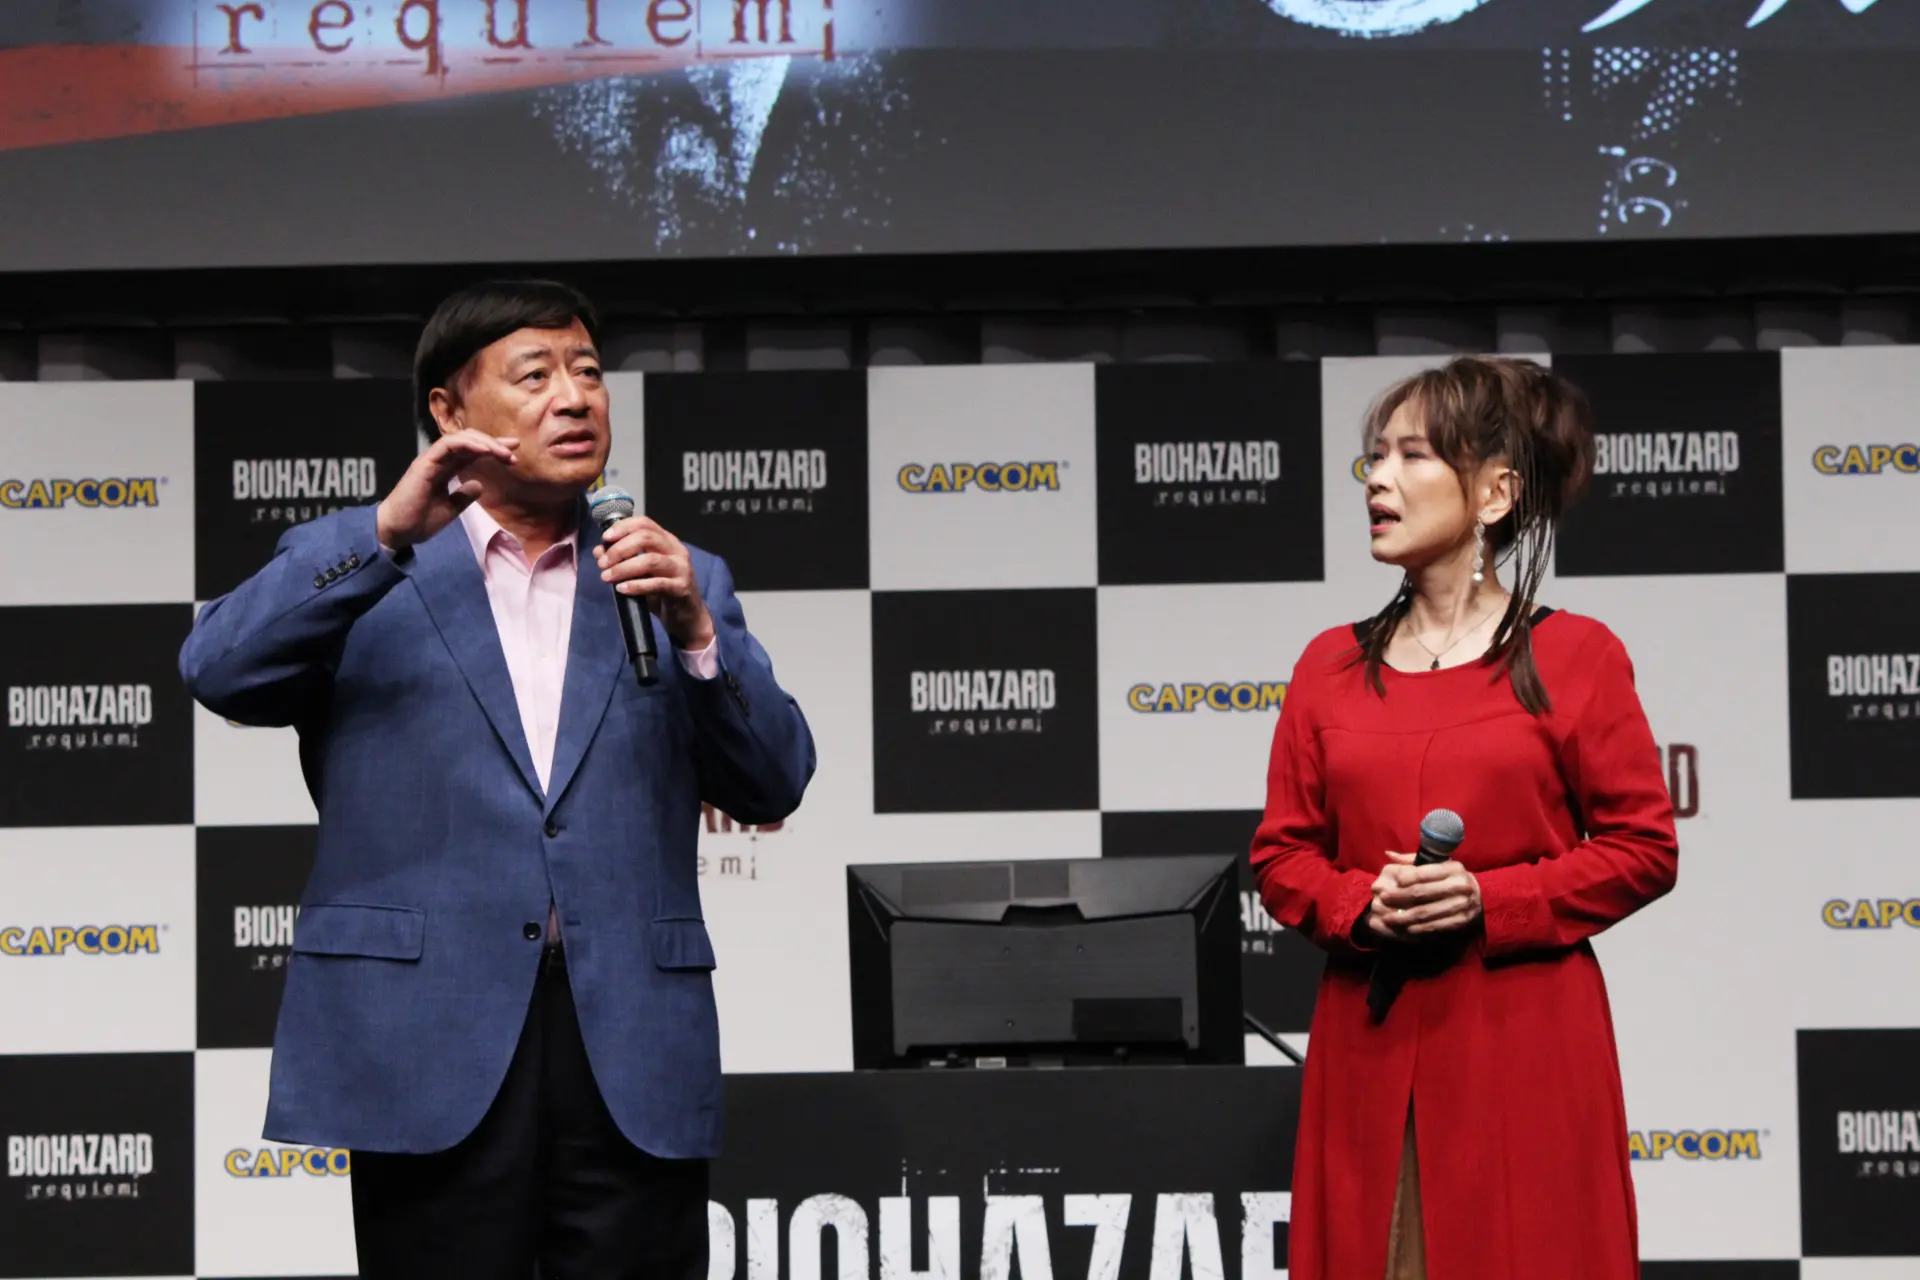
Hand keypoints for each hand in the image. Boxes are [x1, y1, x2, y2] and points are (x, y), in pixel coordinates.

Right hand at [375, 430, 516, 550]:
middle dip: (493, 443)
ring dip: (484, 443)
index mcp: (445, 470)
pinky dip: (467, 444)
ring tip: (503, 453)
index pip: (472, 452)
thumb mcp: (450, 510)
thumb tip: (479, 485)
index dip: (492, 449)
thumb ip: (463, 497)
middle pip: (469, 442)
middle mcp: (439, 460)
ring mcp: (431, 459)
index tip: (514, 454)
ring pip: (460, 439)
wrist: (397, 531)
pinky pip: (448, 445)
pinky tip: (485, 450)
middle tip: (513, 451)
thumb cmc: (419, 521)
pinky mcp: (425, 462)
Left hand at [592, 515, 714, 650]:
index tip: (605, 538)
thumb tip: (599, 550)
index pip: (645, 523)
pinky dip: (636, 585)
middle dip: (620, 548)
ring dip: (624, 568)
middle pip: (646, 537)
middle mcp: (676, 550)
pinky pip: (657, 584)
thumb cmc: (662, 592)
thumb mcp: (640, 574)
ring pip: (651, 560)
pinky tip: (622, 589)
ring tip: (607, 577)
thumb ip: (621, 560)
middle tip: (602, 563)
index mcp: (667, 541)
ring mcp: (681, 568)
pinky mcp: (682, 588)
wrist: (687, 616)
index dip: (623, 527)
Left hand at [1373, 852, 1482, 936]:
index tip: (1389, 883)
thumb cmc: (1452, 878)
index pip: (1422, 873)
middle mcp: (1459, 885)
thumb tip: (1388, 854)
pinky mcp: (1462, 920)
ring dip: (1404, 917)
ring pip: (1427, 912)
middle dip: (1399, 897)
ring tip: (1388, 918)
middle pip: (1422, 893)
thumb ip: (1413, 861)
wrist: (1482, 896)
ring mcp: (1462, 904)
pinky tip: (1406, 928)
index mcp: (1452, 868)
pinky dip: (1419, 928)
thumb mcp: (1438, 864)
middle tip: (1382, 900)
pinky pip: (1436, 925)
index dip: (1403, 879)